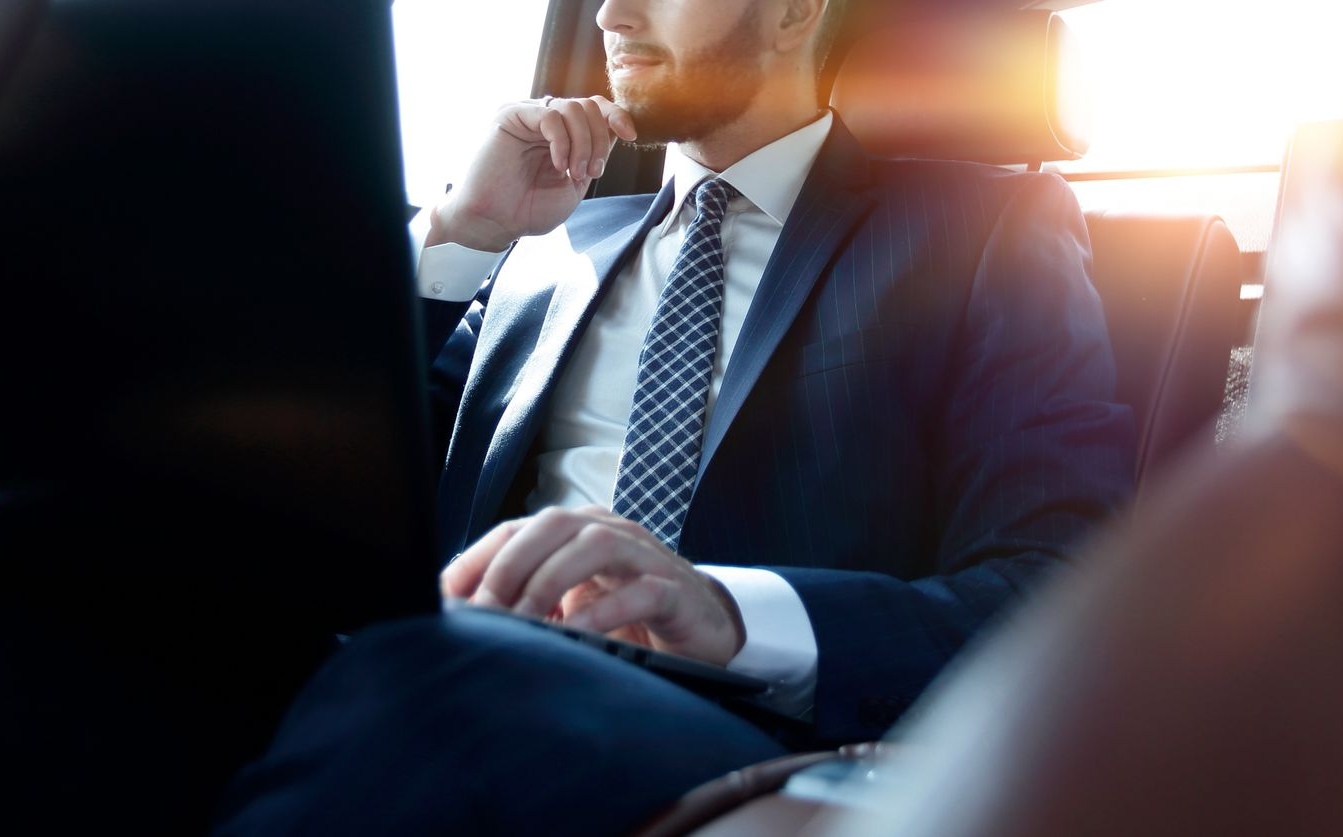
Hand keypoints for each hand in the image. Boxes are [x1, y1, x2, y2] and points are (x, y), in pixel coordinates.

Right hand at [426, 96, 637, 251]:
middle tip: (590, 173)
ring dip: (583, 144)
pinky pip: (550, 116)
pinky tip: (558, 165)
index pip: (596, 108)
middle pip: (589, 107)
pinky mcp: (511, 116)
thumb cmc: (529, 208)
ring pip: (573, 108)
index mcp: (562, 133)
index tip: (630, 135)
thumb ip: (594, 154)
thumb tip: (618, 127)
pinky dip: (562, 142)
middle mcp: (546, 120)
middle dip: (599, 141)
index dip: (617, 116)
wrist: (496, 223)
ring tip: (573, 173)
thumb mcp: (576, 183)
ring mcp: (528, 115)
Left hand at [440, 506, 745, 665]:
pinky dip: (606, 610)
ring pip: (593, 546)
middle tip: (484, 614)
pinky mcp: (676, 591)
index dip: (478, 558)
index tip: (446, 597)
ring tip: (525, 623)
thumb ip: (524, 602)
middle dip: (509, 568)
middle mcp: (608, 532)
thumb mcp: (567, 605)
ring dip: (549, 583)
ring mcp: (645, 558)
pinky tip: (579, 634)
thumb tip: (458, 616)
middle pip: (552, 526)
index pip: (517, 530)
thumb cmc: (627, 614)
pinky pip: (641, 590)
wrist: (702, 628)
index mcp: (576, 531)